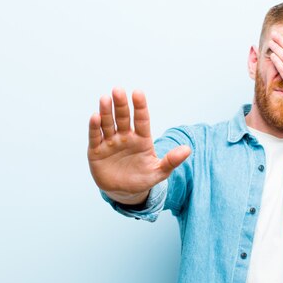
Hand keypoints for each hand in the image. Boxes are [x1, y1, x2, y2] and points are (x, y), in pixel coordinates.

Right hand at [87, 88, 190, 203]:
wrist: (124, 192)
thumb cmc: (143, 178)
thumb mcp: (159, 172)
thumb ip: (171, 161)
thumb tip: (188, 149)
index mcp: (142, 139)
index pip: (142, 119)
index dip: (140, 107)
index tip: (138, 93)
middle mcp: (125, 137)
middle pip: (123, 117)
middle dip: (120, 104)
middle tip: (118, 90)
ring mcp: (110, 142)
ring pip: (108, 124)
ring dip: (106, 111)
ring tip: (105, 98)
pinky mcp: (96, 151)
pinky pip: (95, 137)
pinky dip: (94, 127)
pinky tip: (95, 117)